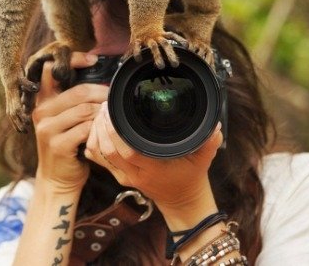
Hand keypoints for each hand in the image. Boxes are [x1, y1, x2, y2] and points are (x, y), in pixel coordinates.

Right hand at [31, 52, 107, 193]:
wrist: (57, 178)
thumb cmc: (67, 144)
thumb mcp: (64, 118)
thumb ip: (74, 99)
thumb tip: (102, 75)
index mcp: (42, 101)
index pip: (51, 69)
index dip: (73, 60)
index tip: (93, 60)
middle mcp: (41, 112)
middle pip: (78, 91)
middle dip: (102, 92)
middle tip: (115, 97)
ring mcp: (47, 129)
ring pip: (84, 109)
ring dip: (104, 111)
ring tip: (113, 115)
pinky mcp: (57, 145)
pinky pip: (85, 129)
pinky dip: (99, 128)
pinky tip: (105, 131)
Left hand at [84, 103, 222, 221]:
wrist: (181, 201)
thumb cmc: (190, 178)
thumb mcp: (203, 160)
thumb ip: (208, 142)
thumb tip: (215, 125)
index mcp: (152, 169)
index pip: (127, 152)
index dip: (115, 132)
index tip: (113, 111)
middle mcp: (134, 174)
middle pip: (107, 151)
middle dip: (102, 127)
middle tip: (105, 106)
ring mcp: (124, 177)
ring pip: (99, 155)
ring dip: (95, 133)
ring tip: (100, 113)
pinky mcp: (118, 176)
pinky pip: (98, 159)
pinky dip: (93, 143)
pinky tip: (98, 127)